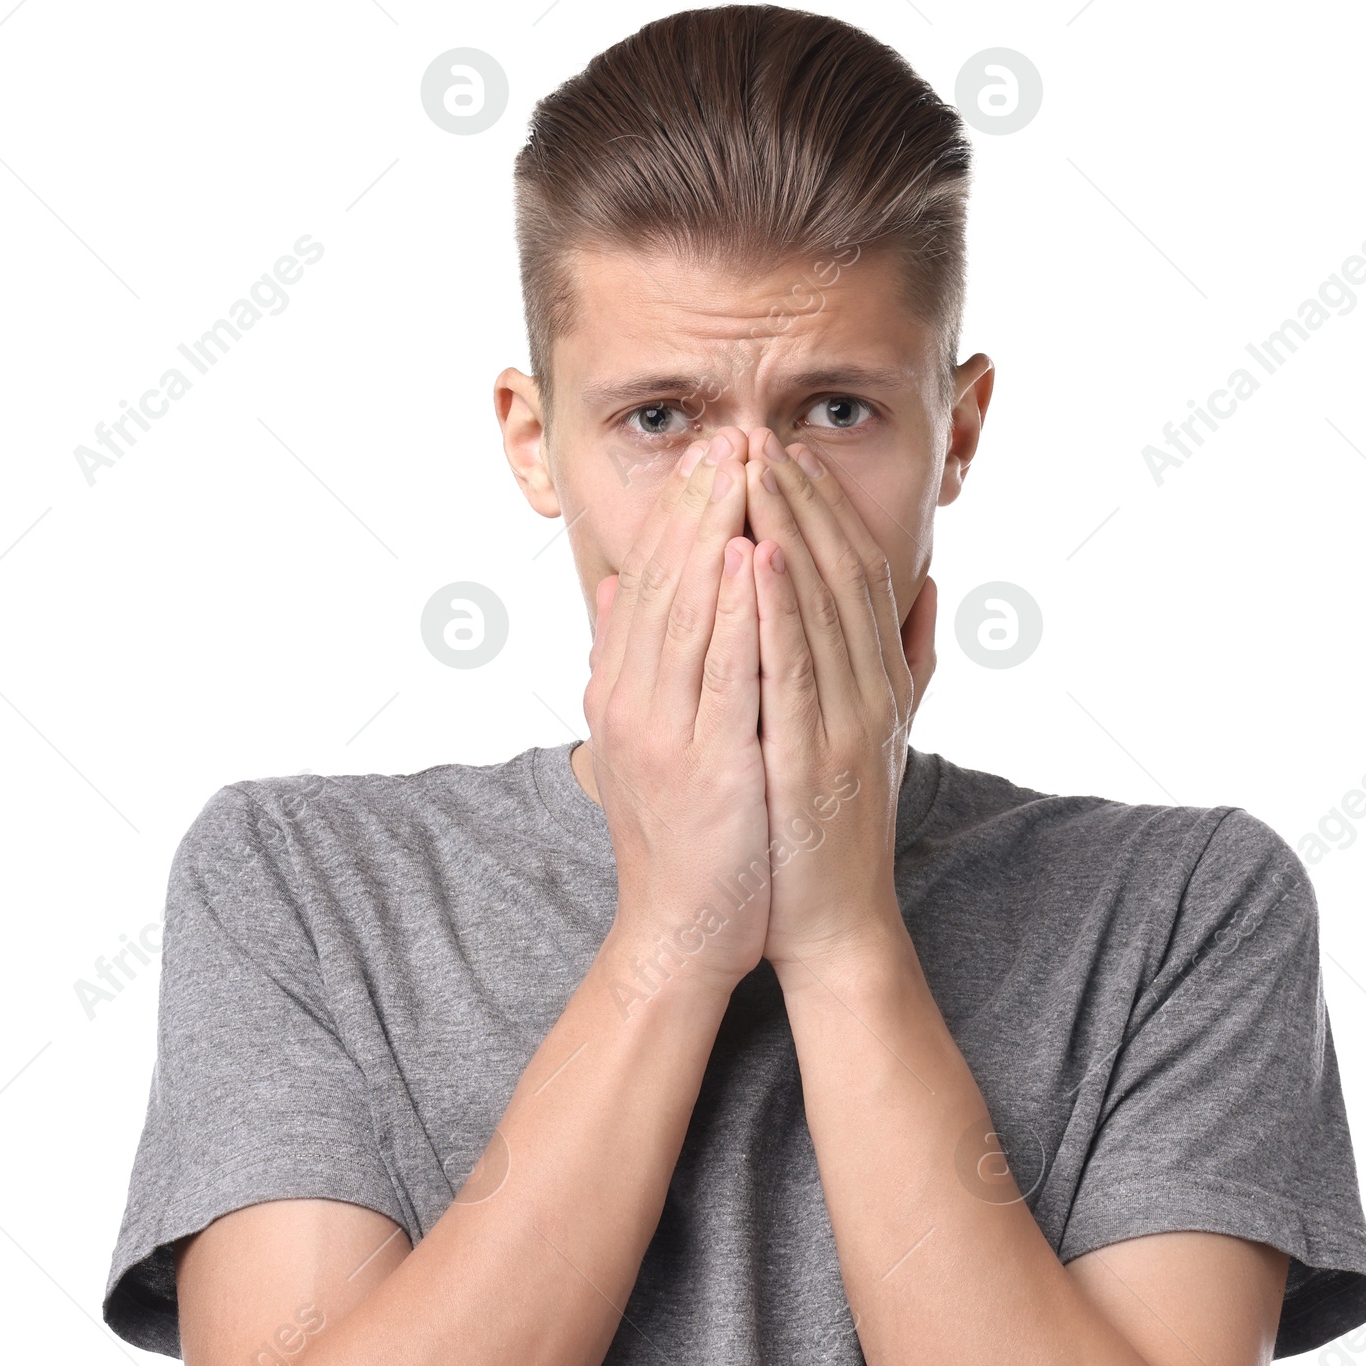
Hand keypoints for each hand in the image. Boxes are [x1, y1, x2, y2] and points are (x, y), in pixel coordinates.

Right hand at [584, 428, 770, 1001]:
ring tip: (739, 466)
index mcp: (622, 692)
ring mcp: (664, 732)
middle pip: (663, 583)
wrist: (683, 931)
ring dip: (712, 532)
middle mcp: (630, 703)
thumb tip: (616, 593)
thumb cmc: (681, 838)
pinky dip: (733, 611)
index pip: (649, 584)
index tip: (709, 452)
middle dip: (696, 503)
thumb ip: (629, 664)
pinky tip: (750, 556)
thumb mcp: (645, 740)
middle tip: (727, 433)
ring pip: (687, 612)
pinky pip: (721, 673)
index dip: (679, 514)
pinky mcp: (704, 765)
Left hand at [742, 427, 937, 977]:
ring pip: (817, 605)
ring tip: (752, 466)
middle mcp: (870, 689)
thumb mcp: (876, 732)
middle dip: (798, 497)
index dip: (822, 507)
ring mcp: (848, 721)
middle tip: (760, 432)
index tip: (784, 452)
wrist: (831, 919)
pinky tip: (752, 556)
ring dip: (785, 530)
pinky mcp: (818, 756)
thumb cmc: (832, 829)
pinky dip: (776, 608)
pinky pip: (795, 667)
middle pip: (837, 571)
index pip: (852, 571)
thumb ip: (904, 661)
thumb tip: (929, 590)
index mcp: (876, 679)